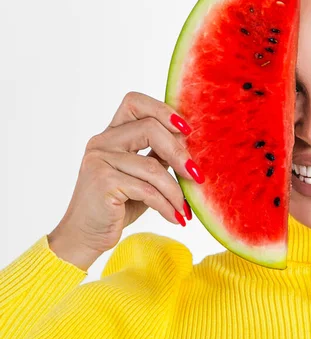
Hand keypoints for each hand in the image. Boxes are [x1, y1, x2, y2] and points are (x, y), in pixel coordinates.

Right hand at [48, 91, 204, 270]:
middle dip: (179, 152)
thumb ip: (159, 155)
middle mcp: (102, 141)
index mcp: (112, 134)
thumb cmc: (119, 204)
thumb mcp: (144, 175)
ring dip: (176, 191)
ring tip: (185, 209)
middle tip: (196, 176)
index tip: (186, 130)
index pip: (135, 102)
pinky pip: (147, 190)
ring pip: (152, 166)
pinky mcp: (103, 183)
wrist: (86, 236)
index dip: (163, 110)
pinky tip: (175, 217)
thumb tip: (189, 139)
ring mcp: (99, 160)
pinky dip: (166, 205)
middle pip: (149, 128)